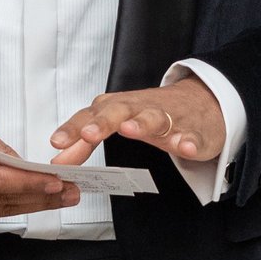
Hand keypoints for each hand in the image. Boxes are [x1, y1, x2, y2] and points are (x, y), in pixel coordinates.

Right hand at [0, 114, 79, 232]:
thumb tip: (22, 164)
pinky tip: (34, 199)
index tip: (55, 181)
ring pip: (1, 210)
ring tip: (62, 196)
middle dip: (42, 195)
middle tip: (71, 190)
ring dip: (34, 203)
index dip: (28, 183)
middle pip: (3, 198)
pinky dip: (14, 206)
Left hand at [50, 80, 223, 165]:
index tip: (57, 143)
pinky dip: (188, 141)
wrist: (203, 101)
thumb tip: (59, 158)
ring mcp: (169, 118)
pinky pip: (191, 136)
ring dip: (141, 123)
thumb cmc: (151, 112)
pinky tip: (184, 147)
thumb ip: (85, 141)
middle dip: (103, 121)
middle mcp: (140, 108)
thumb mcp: (116, 123)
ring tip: (130, 130)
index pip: (91, 115)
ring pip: (155, 117)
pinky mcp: (194, 131)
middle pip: (119, 110)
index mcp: (118, 107)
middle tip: (88, 134)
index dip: (73, 129)